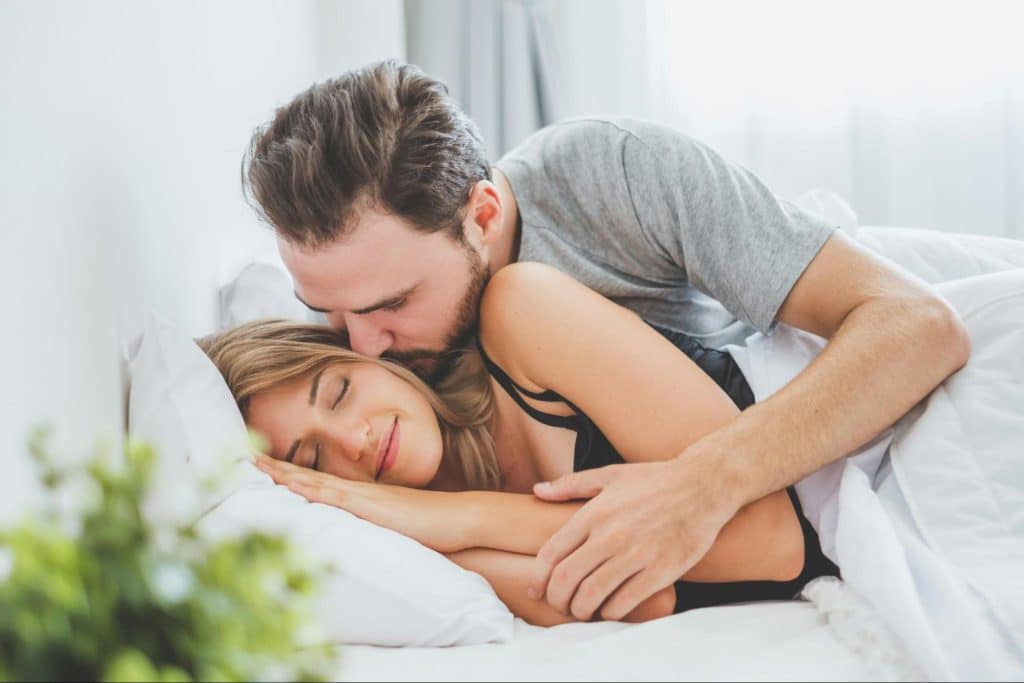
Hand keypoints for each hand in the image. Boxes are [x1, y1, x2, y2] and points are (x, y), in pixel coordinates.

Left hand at [254, 455, 469, 551]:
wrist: (456, 519)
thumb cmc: (428, 526)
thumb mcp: (390, 525)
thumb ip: (370, 525)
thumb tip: (352, 534)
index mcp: (357, 496)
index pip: (314, 481)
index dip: (285, 472)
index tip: (259, 463)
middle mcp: (353, 491)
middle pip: (305, 475)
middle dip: (273, 465)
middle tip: (242, 452)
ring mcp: (359, 496)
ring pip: (311, 480)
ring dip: (280, 471)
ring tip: (253, 461)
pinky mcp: (368, 505)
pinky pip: (330, 494)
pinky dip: (306, 487)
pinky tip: (288, 482)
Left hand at [528, 457, 740, 620]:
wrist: (703, 486)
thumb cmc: (655, 480)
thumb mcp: (610, 475)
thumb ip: (570, 484)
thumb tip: (538, 491)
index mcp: (593, 513)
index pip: (551, 554)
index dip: (538, 578)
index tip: (536, 590)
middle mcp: (610, 535)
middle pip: (566, 580)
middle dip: (556, 600)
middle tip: (559, 605)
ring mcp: (635, 555)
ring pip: (592, 596)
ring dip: (581, 611)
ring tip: (582, 611)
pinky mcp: (659, 572)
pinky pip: (624, 603)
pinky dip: (610, 612)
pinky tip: (610, 609)